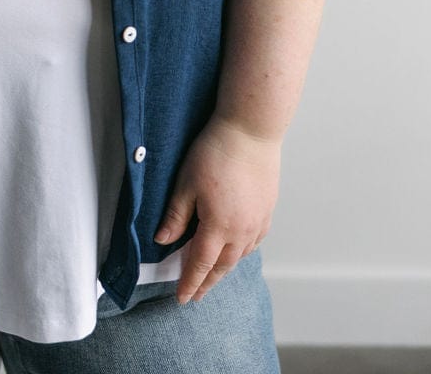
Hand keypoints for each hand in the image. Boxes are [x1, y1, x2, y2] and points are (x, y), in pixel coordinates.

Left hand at [153, 113, 280, 304]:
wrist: (250, 131)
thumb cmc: (216, 152)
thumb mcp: (186, 182)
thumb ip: (176, 216)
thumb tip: (162, 241)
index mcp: (218, 226)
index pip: (201, 264)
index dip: (190, 282)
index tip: (182, 298)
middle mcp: (241, 230)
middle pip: (222, 266)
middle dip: (208, 282)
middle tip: (197, 295)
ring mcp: (258, 222)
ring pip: (240, 256)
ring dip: (225, 269)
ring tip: (213, 276)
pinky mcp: (267, 211)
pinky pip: (254, 242)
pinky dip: (242, 252)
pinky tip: (237, 250)